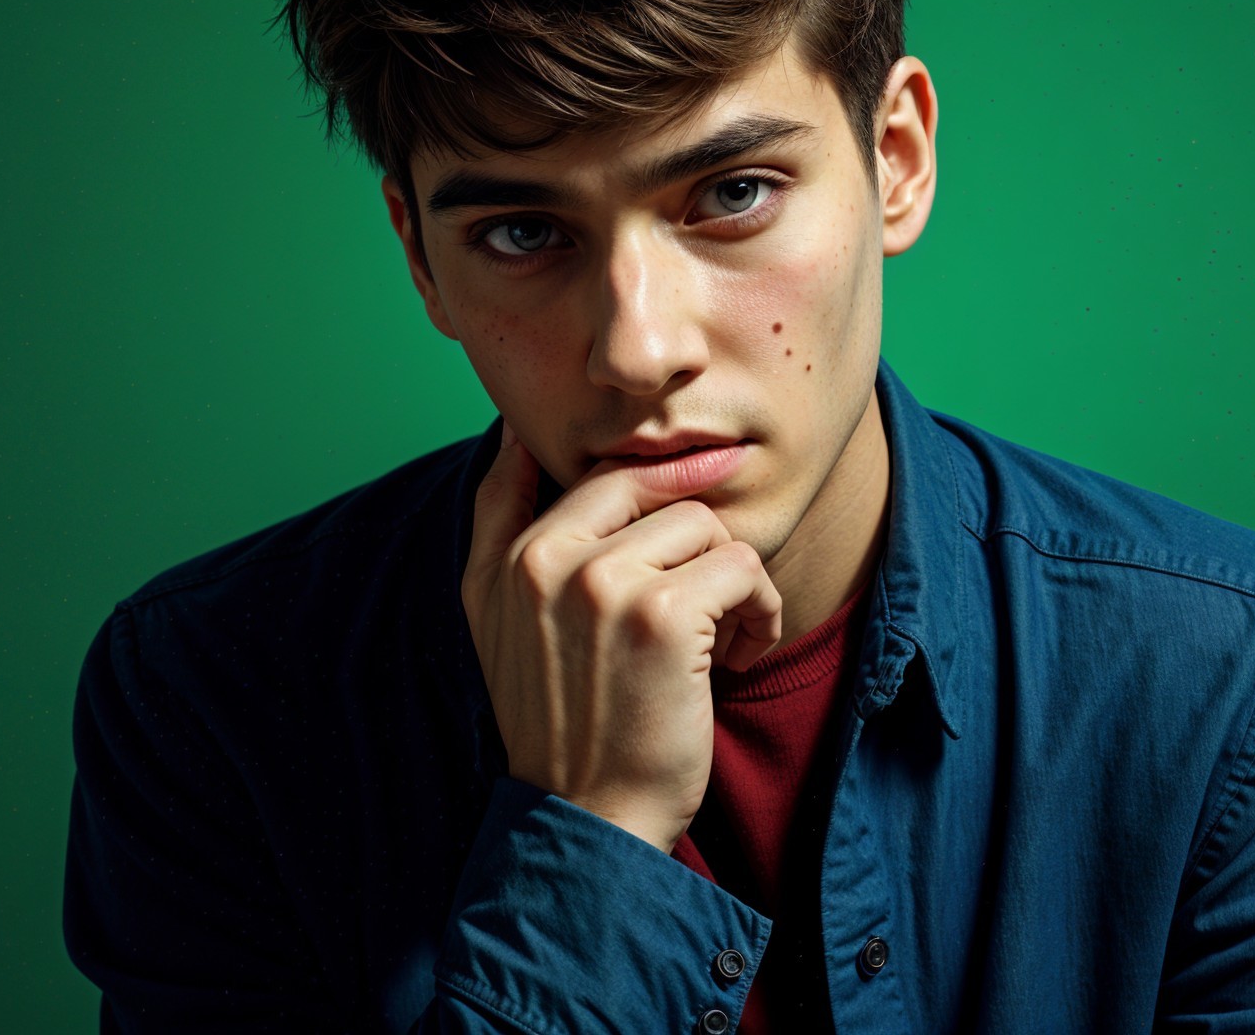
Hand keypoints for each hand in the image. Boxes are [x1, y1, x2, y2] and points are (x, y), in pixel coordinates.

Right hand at [461, 421, 783, 853]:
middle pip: (656, 488)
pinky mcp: (663, 615)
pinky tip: (741, 655)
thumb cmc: (560, 722)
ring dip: (733, 579)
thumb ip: (499, 520)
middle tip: (710, 600)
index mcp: (510, 557)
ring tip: (723, 637)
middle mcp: (546, 559)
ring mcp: (603, 583)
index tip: (684, 545)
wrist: (587, 820)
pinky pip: (742, 564)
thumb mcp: (494, 617)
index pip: (599, 476)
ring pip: (705, 524)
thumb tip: (516, 433)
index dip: (658, 497)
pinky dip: (760, 610)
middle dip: (696, 541)